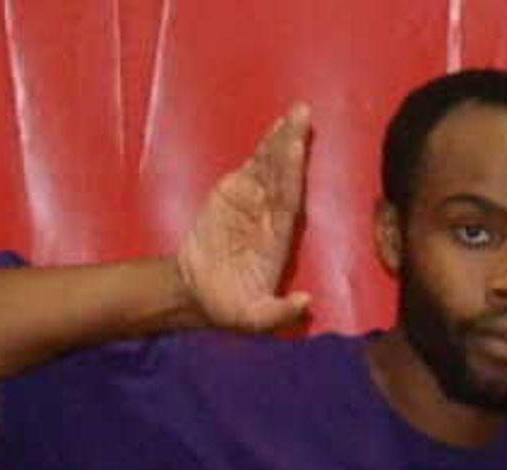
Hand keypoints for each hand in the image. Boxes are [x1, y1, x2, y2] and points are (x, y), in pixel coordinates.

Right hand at [177, 106, 313, 335]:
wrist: (200, 292)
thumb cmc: (229, 307)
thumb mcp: (252, 319)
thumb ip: (278, 314)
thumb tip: (306, 303)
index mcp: (278, 241)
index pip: (289, 203)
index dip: (292, 176)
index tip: (298, 151)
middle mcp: (272, 217)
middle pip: (285, 177)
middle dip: (294, 146)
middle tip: (304, 116)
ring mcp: (255, 202)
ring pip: (273, 166)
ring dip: (284, 139)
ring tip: (297, 113)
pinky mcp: (236, 192)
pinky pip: (255, 165)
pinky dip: (266, 146)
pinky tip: (278, 126)